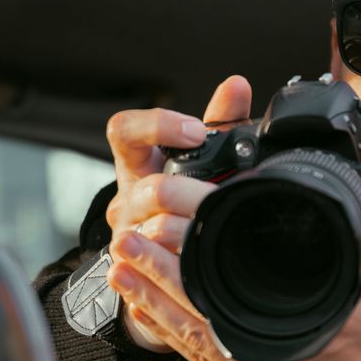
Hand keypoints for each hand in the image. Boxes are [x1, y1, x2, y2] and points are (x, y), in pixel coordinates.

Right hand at [102, 75, 253, 351]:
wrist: (159, 261)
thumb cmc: (181, 200)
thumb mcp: (198, 159)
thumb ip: (217, 122)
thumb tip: (236, 85)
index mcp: (137, 164)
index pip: (124, 130)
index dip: (157, 126)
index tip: (195, 132)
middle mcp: (125, 200)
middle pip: (145, 188)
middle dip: (186, 192)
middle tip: (216, 195)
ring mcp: (125, 239)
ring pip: (149, 233)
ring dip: (186, 231)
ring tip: (214, 228)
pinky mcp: (135, 274)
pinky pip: (153, 271)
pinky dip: (179, 266)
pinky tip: (201, 262)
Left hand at [109, 169, 360, 360]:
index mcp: (302, 342)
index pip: (227, 299)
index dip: (187, 267)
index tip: (160, 231)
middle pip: (197, 319)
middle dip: (155, 279)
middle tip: (123, 242)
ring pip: (193, 345)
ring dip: (154, 306)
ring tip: (119, 272)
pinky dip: (175, 338)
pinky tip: (150, 314)